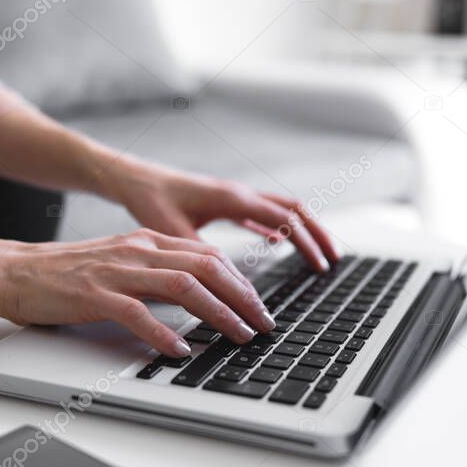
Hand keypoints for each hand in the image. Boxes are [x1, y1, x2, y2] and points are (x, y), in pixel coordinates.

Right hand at [0, 229, 275, 355]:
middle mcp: (137, 251)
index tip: (260, 306)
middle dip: (242, 296)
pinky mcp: (93, 294)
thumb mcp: (121, 263)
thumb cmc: (66, 273)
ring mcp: (116, 271)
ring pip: (183, 286)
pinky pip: (137, 313)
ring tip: (238, 335)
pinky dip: (164, 333)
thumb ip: (158, 275)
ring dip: (217, 313)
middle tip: (263, 324)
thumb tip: (199, 298)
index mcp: (147, 242)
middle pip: (206, 266)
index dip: (241, 282)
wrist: (13, 271)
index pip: (209, 256)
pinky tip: (180, 350)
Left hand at [100, 159, 339, 271]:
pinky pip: (263, 213)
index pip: (285, 219)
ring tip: (318, 254)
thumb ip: (205, 258)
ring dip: (303, 230)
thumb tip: (231, 287)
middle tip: (334, 260)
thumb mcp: (175, 233)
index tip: (321, 268)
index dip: (307, 244)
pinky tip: (280, 243)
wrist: (133, 179)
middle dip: (317, 234)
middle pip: (294, 210)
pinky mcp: (227, 202)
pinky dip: (279, 228)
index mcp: (234, 198)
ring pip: (282, 209)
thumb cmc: (150, 201)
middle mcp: (241, 193)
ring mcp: (236, 196)